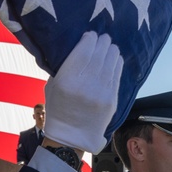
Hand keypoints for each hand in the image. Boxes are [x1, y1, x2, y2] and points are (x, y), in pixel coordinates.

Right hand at [43, 31, 123, 153]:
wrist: (72, 136)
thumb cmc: (58, 109)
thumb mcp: (53, 86)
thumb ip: (64, 66)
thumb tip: (80, 47)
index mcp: (67, 80)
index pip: (84, 49)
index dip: (89, 38)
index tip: (89, 36)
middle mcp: (86, 84)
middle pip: (100, 51)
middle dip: (101, 42)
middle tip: (100, 39)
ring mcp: (102, 91)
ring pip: (112, 59)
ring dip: (110, 50)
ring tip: (107, 48)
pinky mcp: (113, 98)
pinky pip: (118, 72)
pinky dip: (116, 62)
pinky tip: (113, 58)